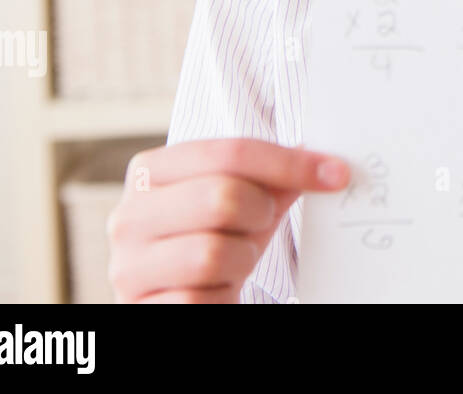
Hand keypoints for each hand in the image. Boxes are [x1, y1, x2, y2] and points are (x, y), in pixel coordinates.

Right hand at [106, 138, 349, 302]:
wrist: (179, 300)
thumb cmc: (213, 241)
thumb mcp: (243, 201)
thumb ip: (274, 176)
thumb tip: (325, 163)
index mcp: (150, 171)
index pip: (229, 152)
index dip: (290, 163)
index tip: (336, 175)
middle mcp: (128, 215)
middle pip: (222, 197)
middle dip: (259, 213)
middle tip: (261, 224)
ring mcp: (127, 267)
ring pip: (212, 252)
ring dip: (241, 259)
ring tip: (235, 259)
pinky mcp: (139, 310)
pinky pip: (197, 298)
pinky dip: (223, 294)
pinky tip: (217, 291)